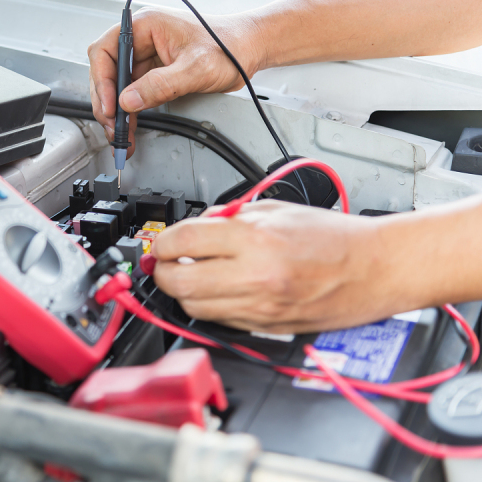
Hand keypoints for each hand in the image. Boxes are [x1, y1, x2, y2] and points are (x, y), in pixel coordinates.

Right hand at [87, 6, 264, 157]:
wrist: (250, 49)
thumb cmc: (230, 47)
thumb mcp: (195, 69)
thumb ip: (160, 85)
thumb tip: (129, 101)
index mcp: (146, 25)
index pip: (106, 51)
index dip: (103, 80)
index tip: (111, 105)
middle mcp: (142, 39)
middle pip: (107, 70)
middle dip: (107, 100)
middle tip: (114, 125)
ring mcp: (147, 55)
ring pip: (118, 84)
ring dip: (116, 110)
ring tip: (120, 132)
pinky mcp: (154, 71)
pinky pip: (133, 92)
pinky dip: (130, 111)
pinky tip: (131, 126)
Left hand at [150, 201, 416, 333]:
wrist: (375, 269)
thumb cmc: (334, 237)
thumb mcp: (275, 210)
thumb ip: (229, 218)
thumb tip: (194, 229)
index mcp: (256, 240)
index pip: (183, 241)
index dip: (162, 242)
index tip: (161, 243)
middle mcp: (254, 277)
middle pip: (179, 282)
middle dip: (163, 271)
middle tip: (166, 261)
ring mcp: (260, 308)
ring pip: (194, 307)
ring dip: (184, 291)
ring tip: (193, 274)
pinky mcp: (266, 328)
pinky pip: (219, 320)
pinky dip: (210, 306)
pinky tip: (218, 289)